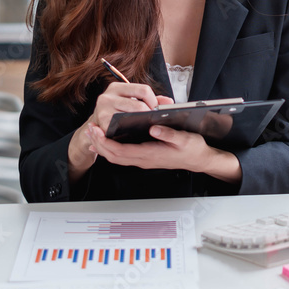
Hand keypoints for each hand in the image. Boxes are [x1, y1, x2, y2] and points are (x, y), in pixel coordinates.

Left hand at [85, 123, 241, 183]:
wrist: (198, 159)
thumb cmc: (192, 149)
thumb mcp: (184, 139)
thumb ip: (169, 134)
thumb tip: (154, 129)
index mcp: (150, 154)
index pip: (121, 151)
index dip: (106, 142)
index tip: (97, 130)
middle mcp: (143, 159)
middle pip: (113, 156)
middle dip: (99, 143)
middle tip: (90, 129)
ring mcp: (143, 160)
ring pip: (116, 157)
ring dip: (103, 146)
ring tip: (94, 133)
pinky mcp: (144, 156)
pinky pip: (122, 155)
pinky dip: (111, 148)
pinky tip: (106, 141)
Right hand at [88, 82, 170, 134]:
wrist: (95, 125)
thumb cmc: (117, 111)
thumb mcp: (131, 100)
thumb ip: (150, 99)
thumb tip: (170, 102)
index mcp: (116, 87)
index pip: (143, 90)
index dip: (153, 101)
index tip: (155, 109)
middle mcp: (107, 96)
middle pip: (139, 105)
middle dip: (149, 113)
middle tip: (152, 119)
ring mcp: (102, 110)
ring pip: (132, 116)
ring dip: (141, 122)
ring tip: (145, 125)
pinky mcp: (102, 123)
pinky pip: (122, 128)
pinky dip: (130, 130)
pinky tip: (134, 132)